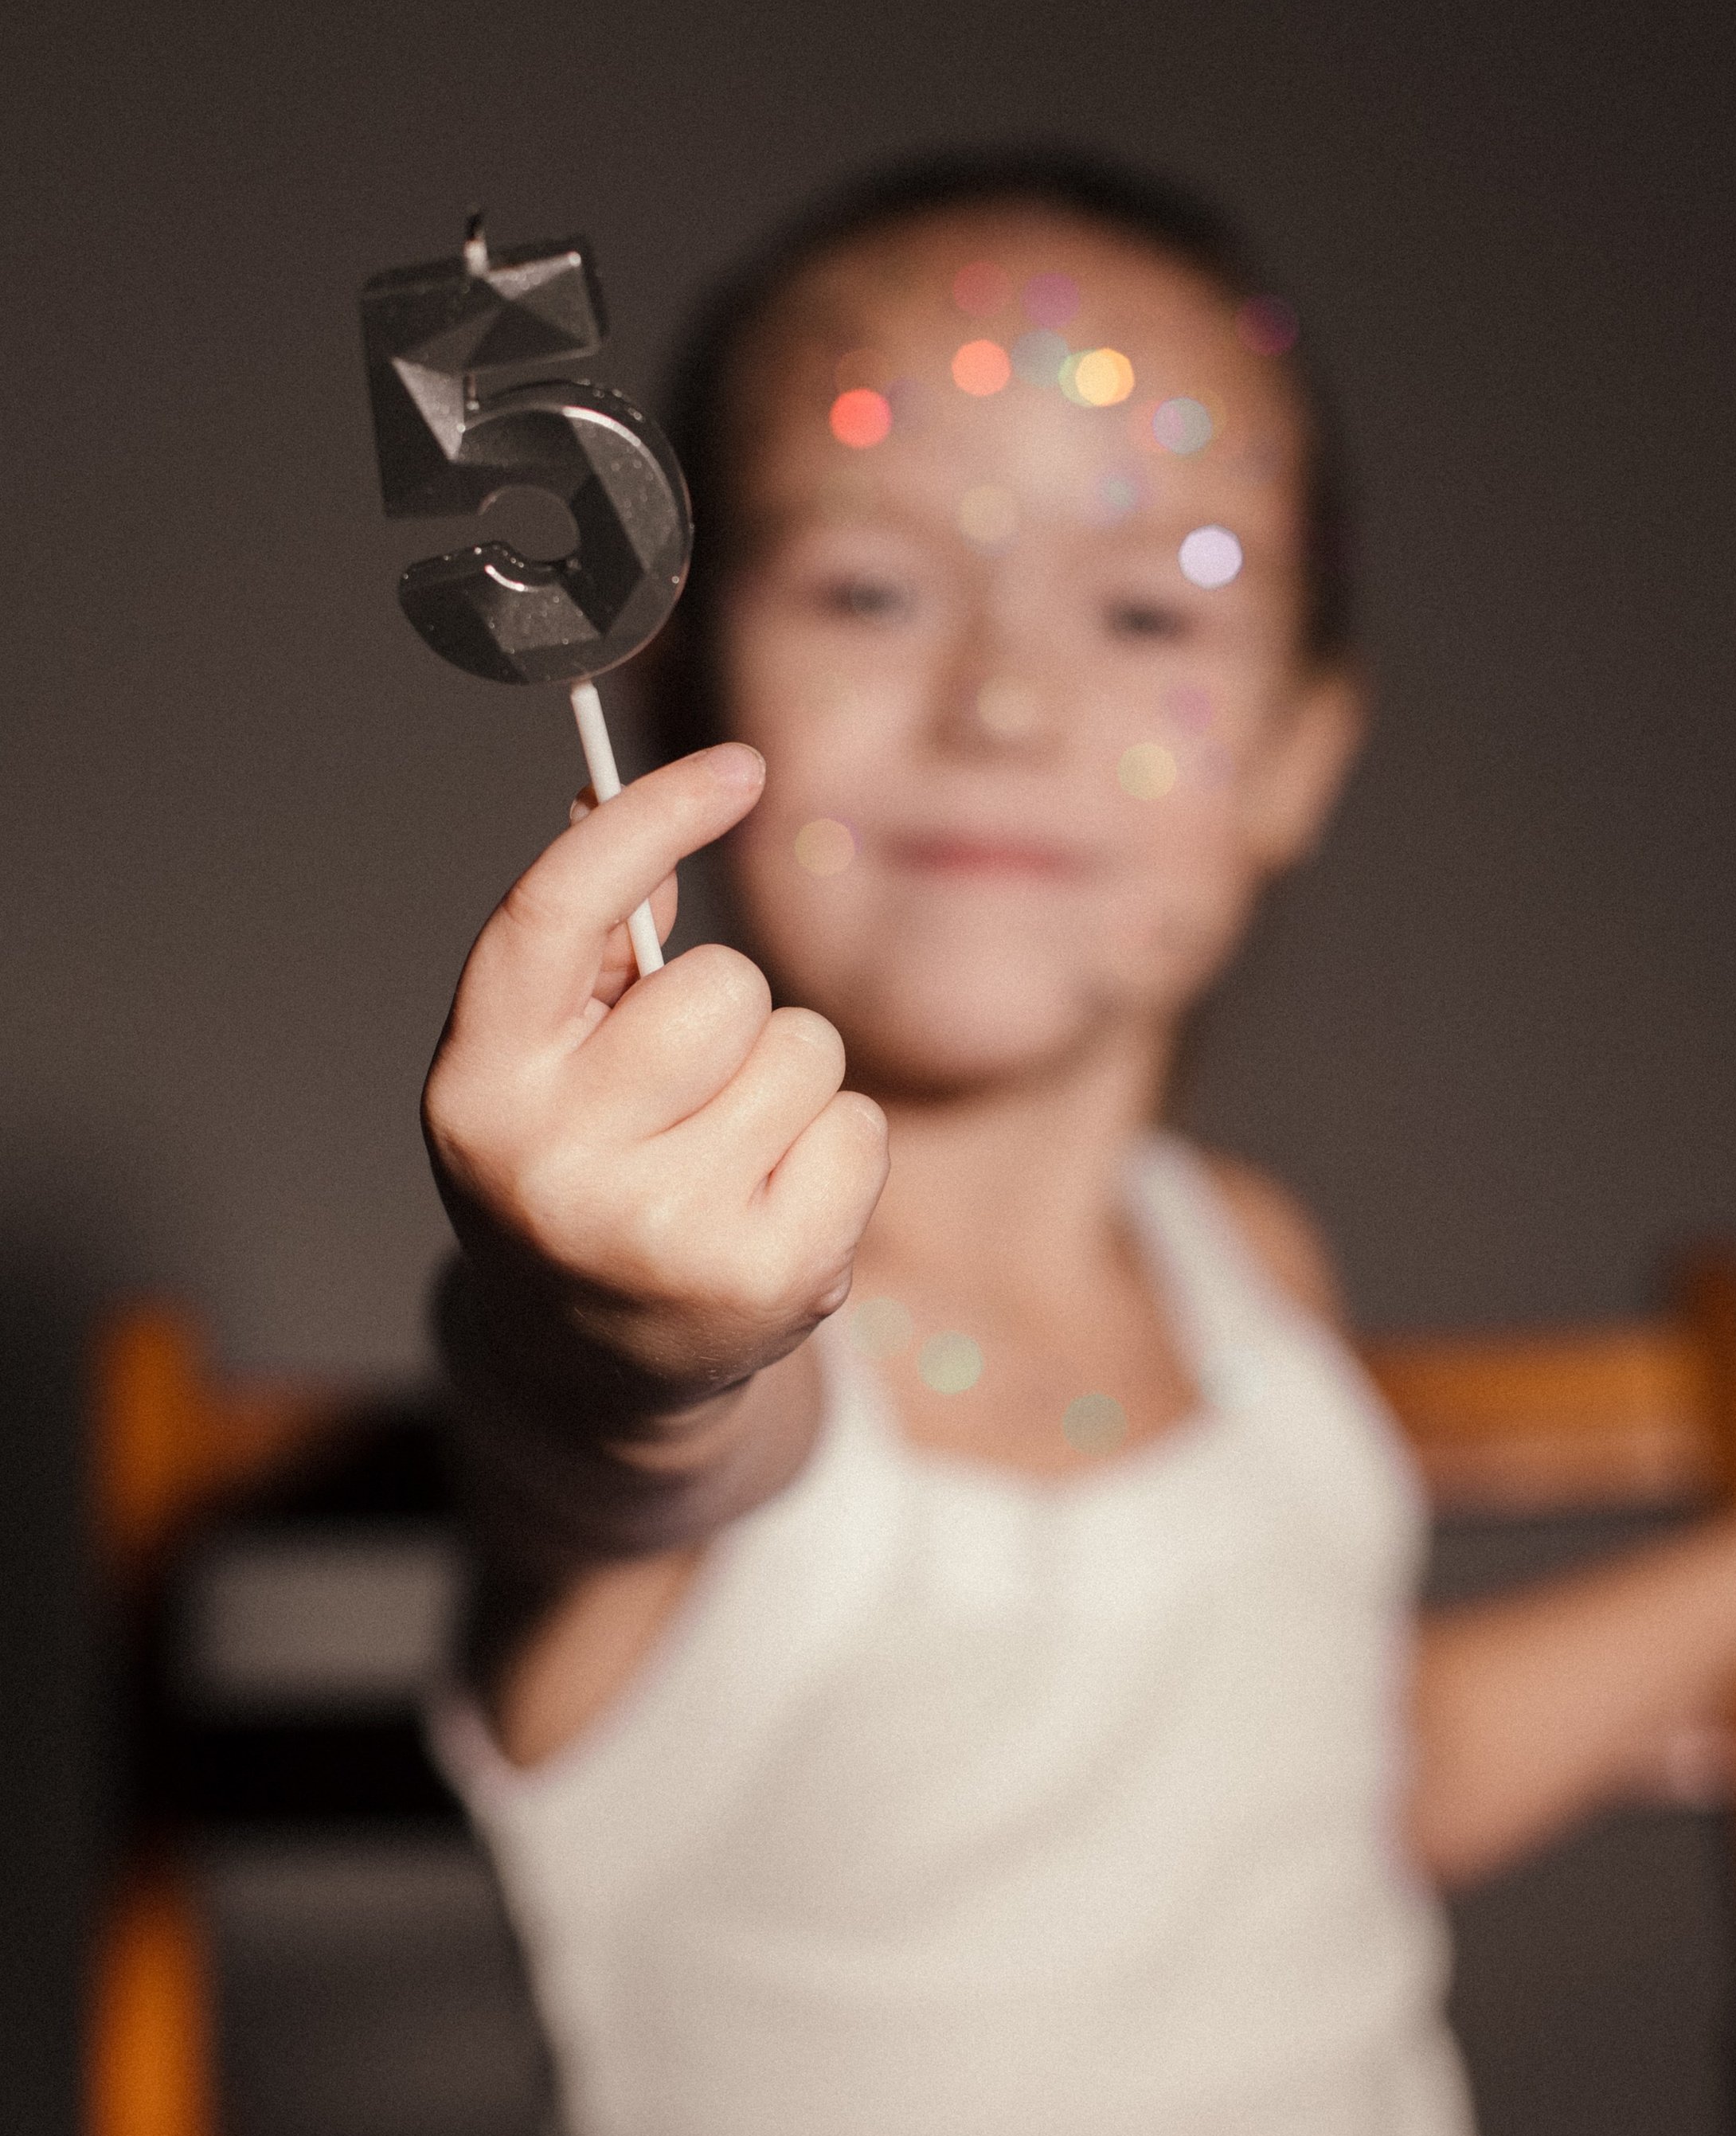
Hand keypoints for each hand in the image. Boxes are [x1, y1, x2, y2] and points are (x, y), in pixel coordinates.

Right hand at [423, 744, 888, 1425]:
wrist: (595, 1367)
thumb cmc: (580, 1167)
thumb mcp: (540, 1061)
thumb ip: (578, 940)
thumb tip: (605, 793)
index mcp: (478, 1087)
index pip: (555, 911)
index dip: (650, 819)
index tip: (739, 768)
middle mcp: (552, 1165)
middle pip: (721, 983)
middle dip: (728, 1014)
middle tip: (686, 1089)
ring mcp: (659, 1232)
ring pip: (804, 1049)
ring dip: (785, 1085)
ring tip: (725, 1158)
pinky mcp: (765, 1279)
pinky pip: (859, 1127)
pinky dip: (834, 1153)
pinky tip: (771, 1206)